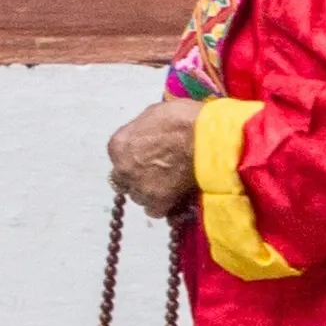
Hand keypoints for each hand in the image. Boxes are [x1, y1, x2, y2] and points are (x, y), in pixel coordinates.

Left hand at [107, 100, 198, 218]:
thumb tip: (148, 135)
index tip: (150, 157)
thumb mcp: (155, 114)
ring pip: (139, 196)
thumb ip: (144, 131)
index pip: (120, 158)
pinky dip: (164, 205)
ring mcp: (139, 186)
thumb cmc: (184, 119)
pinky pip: (155, 210)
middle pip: (126, 179)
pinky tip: (175, 196)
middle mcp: (123, 168)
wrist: (206, 138)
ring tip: (170, 184)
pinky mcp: (158, 201)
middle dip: (140, 176)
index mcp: (118, 145)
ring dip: (151, 192)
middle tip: (160, 172)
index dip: (136, 158)